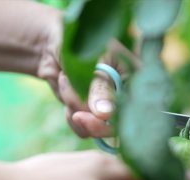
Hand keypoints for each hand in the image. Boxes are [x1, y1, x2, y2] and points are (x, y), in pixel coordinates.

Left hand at [0, 0, 136, 138]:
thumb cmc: (79, 41)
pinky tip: (64, 91)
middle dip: (92, 122)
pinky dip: (70, 114)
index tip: (91, 116)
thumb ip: (100, 86)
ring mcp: (108, 108)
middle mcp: (126, 97)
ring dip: (74, 107)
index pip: (137, 110)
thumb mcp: (93, 60)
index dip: (116, 119)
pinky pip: (82, 128)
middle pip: (117, 126)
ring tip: (64, 80)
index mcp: (137, 79)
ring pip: (95, 127)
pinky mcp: (90, 114)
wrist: (52, 42)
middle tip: (75, 115)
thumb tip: (104, 113)